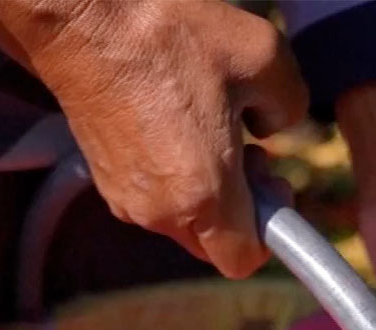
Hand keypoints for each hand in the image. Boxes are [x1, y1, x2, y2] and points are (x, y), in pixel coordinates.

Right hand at [0, 0, 307, 278]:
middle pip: (214, 242)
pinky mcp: (105, 183)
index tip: (268, 182)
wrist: (84, 22)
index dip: (267, 233)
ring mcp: (127, 201)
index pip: (243, 260)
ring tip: (203, 125)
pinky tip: (171, 121)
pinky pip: (154, 197)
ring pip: (184, 219)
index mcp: (204, 195)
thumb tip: (276, 127)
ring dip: (204, 187)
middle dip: (238, 207)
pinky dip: (171, 174)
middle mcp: (161, 213)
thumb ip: (291, 106)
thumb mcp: (263, 55)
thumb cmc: (170, 37)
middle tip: (242, 147)